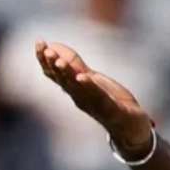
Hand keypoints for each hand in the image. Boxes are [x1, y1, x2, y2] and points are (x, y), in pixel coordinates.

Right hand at [35, 41, 153, 156]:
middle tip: (47, 50)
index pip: (55, 73)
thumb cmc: (108, 101)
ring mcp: (95, 105)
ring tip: (60, 62)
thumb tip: (54, 45)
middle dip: (53, 65)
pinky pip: (99, 99)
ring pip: (78, 89)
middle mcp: (80, 98)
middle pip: (63, 80)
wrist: (130, 127)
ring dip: (68, 75)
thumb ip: (74, 64)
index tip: (39, 42)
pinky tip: (83, 77)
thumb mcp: (90, 78)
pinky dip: (89, 88)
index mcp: (74, 89)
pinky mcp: (113, 111)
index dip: (45, 59)